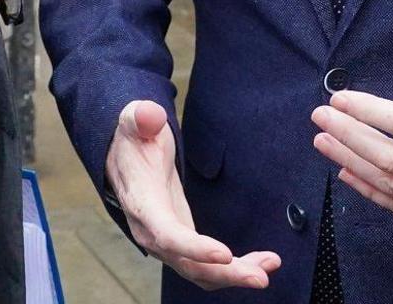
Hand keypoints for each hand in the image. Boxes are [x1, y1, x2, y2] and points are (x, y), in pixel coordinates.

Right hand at [105, 99, 280, 289]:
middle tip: (261, 278)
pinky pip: (207, 267)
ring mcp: (167, 243)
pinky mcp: (182, 244)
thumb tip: (149, 115)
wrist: (123, 158)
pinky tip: (261, 262)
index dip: (194, 248)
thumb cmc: (133, 139)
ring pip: (201, 272)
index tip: (225, 254)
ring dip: (235, 275)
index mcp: (142, 204)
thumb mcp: (134, 122)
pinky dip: (234, 269)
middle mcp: (152, 232)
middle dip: (225, 275)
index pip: (166, 234)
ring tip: (268, 269)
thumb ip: (141, 118)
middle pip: (188, 265)